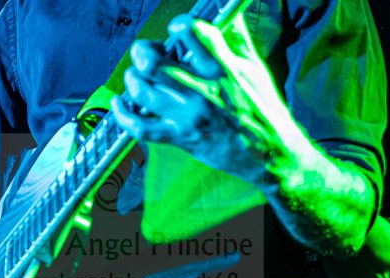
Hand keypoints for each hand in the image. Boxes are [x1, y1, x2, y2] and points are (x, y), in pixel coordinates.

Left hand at [112, 14, 300, 184]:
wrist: (269, 152)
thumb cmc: (262, 108)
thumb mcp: (255, 67)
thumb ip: (237, 39)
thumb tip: (228, 13)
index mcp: (223, 67)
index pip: (193, 33)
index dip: (179, 25)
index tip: (177, 29)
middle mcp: (203, 89)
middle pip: (153, 63)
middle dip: (142, 52)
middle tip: (145, 53)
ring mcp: (188, 115)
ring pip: (143, 92)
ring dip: (132, 79)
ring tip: (136, 76)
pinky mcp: (180, 136)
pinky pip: (141, 128)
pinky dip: (124, 115)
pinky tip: (120, 104)